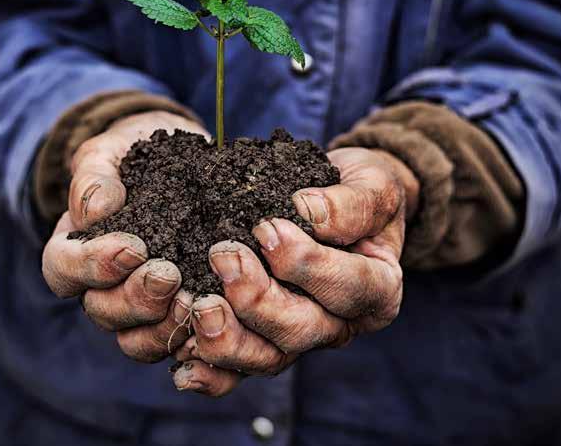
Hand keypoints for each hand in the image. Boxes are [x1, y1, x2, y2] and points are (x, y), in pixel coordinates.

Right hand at [42, 110, 208, 362]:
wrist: (180, 159)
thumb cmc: (133, 154)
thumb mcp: (108, 152)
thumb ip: (94, 176)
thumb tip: (97, 210)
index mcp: (75, 248)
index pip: (63, 269)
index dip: (92, 267)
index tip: (131, 247)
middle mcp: (103, 287)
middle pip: (103, 312)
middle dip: (135, 298)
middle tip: (168, 275)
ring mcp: (141, 308)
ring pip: (139, 341)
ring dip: (165, 326)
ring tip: (194, 301)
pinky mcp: (181, 313)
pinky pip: (181, 343)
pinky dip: (197, 340)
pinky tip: (220, 320)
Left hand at [172, 147, 418, 395]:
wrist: (338, 201)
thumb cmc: (358, 193)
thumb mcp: (373, 187)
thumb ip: (353, 204)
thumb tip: (307, 211)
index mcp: (377, 290)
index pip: (348, 288)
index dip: (307, 265)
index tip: (268, 229)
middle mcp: (340, 324)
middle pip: (301, 331)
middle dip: (257, 299)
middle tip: (224, 256)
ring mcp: (299, 339)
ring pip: (266, 359)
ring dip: (229, 338)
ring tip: (199, 304)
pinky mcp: (263, 342)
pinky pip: (237, 372)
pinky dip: (210, 373)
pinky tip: (184, 365)